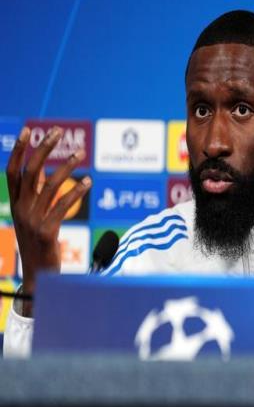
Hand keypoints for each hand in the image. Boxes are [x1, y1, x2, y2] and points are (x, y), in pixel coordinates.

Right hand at [6, 126, 90, 314]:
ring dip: (66, 166)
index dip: (18, 150)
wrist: (38, 276)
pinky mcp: (47, 231)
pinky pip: (62, 206)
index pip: (12, 171)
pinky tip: (88, 182)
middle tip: (57, 132)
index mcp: (15, 204)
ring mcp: (32, 220)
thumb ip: (37, 196)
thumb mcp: (32, 217)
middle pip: (30, 171)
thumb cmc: (39, 244)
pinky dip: (76, 192)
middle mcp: (20, 209)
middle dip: (43, 148)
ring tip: (80, 154)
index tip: (28, 130)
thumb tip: (45, 172)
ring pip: (49, 185)